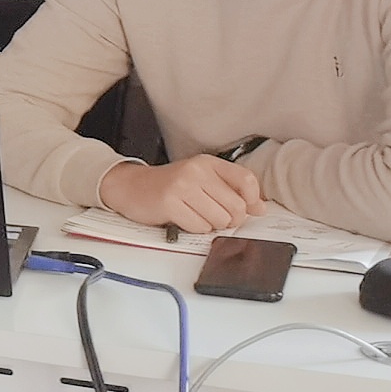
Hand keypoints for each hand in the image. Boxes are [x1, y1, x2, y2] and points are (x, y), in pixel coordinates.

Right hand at [98, 153, 262, 233]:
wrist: (131, 186)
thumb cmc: (170, 186)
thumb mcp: (202, 180)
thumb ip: (231, 191)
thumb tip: (260, 208)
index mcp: (208, 163)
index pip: (246, 180)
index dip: (252, 200)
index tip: (246, 208)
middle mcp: (196, 171)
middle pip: (236, 206)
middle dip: (230, 219)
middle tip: (215, 216)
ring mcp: (182, 186)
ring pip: (220, 220)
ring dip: (211, 225)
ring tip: (197, 216)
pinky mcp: (169, 203)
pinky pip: (199, 227)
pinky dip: (195, 228)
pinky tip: (184, 219)